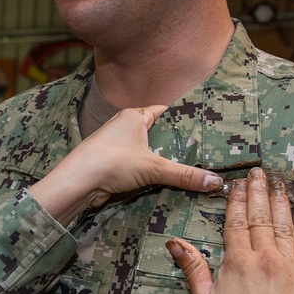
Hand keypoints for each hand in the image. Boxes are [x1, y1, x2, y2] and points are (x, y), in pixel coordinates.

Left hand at [29, 105, 222, 225]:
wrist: (77, 182)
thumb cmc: (111, 162)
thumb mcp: (153, 167)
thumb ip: (184, 174)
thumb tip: (216, 181)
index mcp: (135, 115)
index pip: (165, 112)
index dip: (184, 119)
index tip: (204, 129)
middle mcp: (126, 126)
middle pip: (158, 132)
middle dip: (176, 144)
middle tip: (203, 153)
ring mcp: (118, 145)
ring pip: (148, 150)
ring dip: (163, 160)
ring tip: (191, 168)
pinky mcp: (114, 163)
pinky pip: (139, 164)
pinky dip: (151, 172)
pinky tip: (166, 181)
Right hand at [166, 167, 293, 293]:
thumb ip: (193, 268)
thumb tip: (175, 242)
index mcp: (238, 262)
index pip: (237, 222)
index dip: (238, 200)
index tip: (239, 184)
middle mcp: (266, 258)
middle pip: (261, 217)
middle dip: (260, 192)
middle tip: (260, 173)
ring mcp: (292, 268)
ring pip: (286, 226)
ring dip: (282, 203)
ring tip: (279, 184)